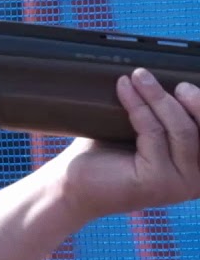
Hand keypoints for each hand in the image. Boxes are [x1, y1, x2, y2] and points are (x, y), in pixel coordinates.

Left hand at [49, 68, 199, 222]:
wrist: (73, 184)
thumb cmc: (108, 155)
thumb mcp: (145, 131)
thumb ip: (165, 115)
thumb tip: (168, 75)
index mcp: (198, 167)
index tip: (185, 80)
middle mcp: (197, 180)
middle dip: (189, 97)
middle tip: (158, 75)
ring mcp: (180, 183)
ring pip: (181, 130)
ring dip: (158, 97)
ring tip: (138, 76)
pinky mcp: (158, 181)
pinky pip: (154, 133)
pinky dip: (139, 106)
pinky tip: (124, 87)